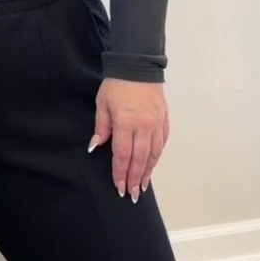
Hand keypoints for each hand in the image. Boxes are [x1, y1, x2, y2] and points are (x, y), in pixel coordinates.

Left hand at [90, 79, 169, 201]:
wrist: (138, 66)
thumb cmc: (116, 85)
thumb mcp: (102, 104)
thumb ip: (101, 127)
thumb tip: (95, 147)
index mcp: (126, 122)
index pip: (123, 155)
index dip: (120, 173)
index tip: (118, 186)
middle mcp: (144, 126)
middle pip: (140, 159)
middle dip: (135, 179)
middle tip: (132, 194)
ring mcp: (157, 123)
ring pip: (154, 154)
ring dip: (148, 172)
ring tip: (142, 186)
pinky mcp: (165, 120)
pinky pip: (162, 143)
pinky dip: (157, 157)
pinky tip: (152, 165)